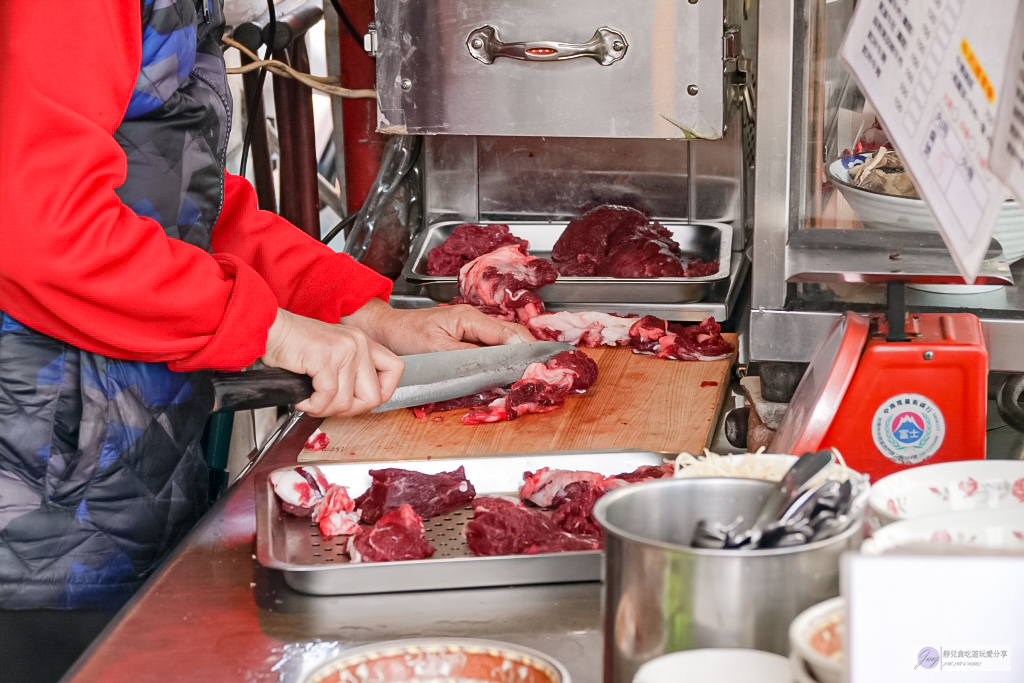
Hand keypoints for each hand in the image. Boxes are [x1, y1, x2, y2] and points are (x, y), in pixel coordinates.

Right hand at [261, 309, 403, 416]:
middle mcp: (358, 344)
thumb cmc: (294, 345)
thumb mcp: (332, 354)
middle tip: (328, 405)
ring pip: (345, 403)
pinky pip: (326, 398)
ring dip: (323, 409)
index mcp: (363, 342)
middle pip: (373, 397)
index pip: (395, 370)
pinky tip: (302, 398)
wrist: (269, 330)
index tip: (359, 400)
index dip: (381, 393)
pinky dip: (311, 405)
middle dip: (348, 410)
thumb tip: (358, 402)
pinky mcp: (325, 359)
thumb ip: (350, 373)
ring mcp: (344, 351)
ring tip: (310, 398)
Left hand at [340, 298, 535, 355]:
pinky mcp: (465, 338)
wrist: (384, 331)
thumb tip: (495, 366)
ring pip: (503, 341)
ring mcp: (471, 328)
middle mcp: (474, 320)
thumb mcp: (437, 350)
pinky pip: (490, 347)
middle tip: (539, 372)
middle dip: (526, 352)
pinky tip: (507, 371)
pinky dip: (501, 359)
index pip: (507, 333)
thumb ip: (468, 357)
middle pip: (511, 335)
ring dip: (515, 356)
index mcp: (469, 318)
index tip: (537, 366)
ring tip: (528, 372)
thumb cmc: (405, 336)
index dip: (525, 349)